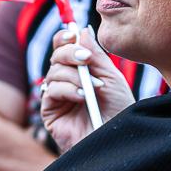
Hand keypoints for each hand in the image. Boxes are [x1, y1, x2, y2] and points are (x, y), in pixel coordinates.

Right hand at [41, 28, 134, 151]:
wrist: (118, 140)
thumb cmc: (119, 112)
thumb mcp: (111, 78)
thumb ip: (95, 55)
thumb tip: (80, 30)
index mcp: (81, 71)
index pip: (65, 48)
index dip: (65, 38)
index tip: (73, 34)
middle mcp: (67, 82)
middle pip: (56, 56)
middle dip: (70, 53)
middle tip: (85, 58)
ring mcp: (58, 97)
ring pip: (54, 72)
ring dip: (73, 75)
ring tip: (91, 87)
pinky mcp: (50, 112)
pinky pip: (51, 90)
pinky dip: (67, 89)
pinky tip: (81, 97)